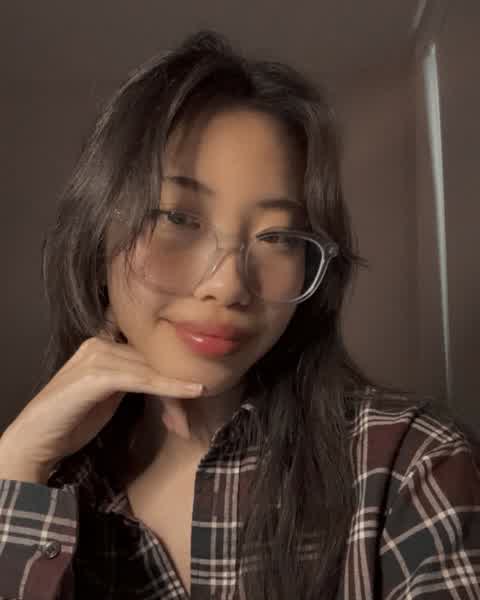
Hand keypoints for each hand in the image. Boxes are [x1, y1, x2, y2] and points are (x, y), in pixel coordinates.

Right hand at [0, 307, 202, 483]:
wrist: (36, 439)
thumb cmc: (73, 419)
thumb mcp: (111, 396)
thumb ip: (134, 381)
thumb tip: (172, 382)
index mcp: (104, 343)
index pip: (149, 354)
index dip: (172, 376)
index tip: (193, 398)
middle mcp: (101, 343)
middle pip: (153, 361)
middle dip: (176, 390)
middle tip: (187, 422)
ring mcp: (97, 356)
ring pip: (151, 370)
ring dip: (174, 395)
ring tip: (185, 422)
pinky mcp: (96, 375)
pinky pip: (142, 379)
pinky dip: (168, 387)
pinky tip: (189, 392)